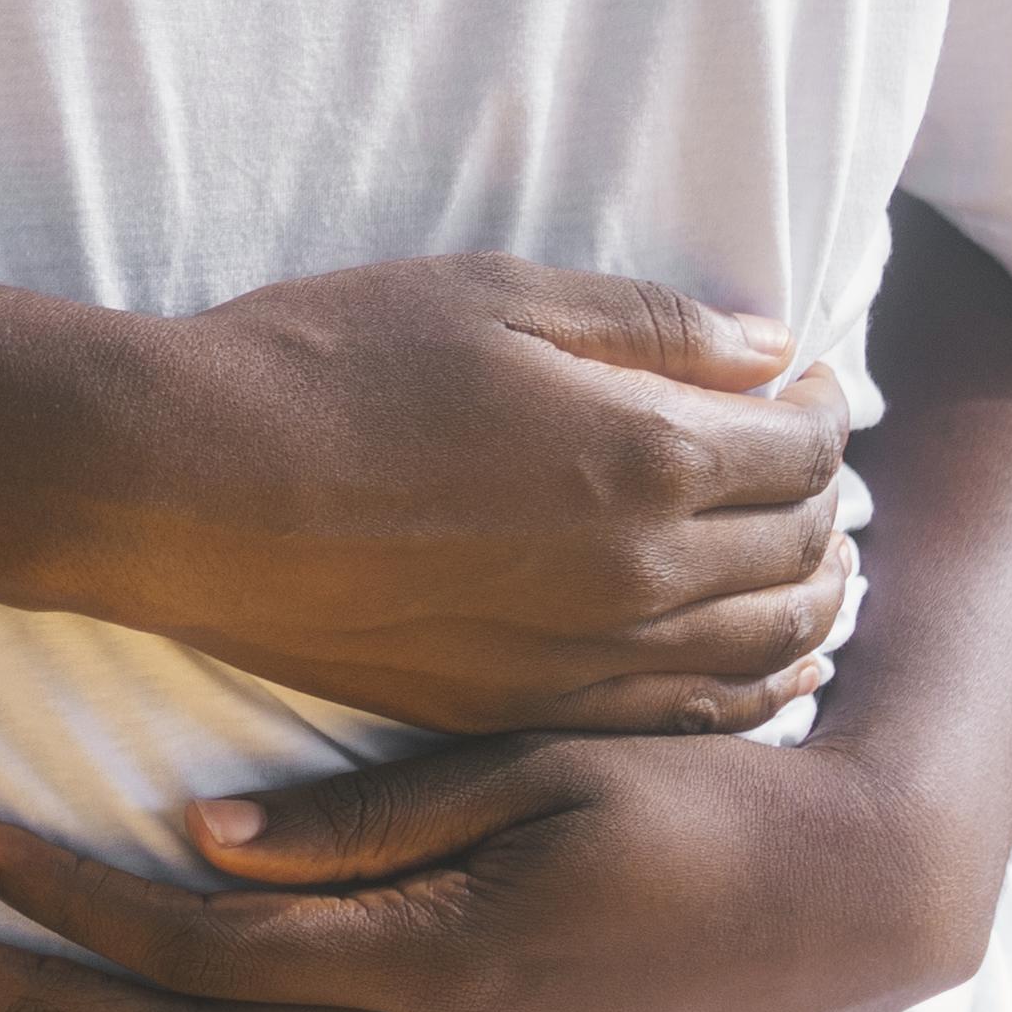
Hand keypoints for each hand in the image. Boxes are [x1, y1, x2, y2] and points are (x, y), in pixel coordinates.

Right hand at [98, 260, 852, 736]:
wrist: (185, 488)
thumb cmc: (327, 365)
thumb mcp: (494, 293)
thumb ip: (650, 325)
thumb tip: (770, 350)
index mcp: (645, 455)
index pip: (807, 446)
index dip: (823, 406)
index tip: (802, 381)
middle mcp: (639, 574)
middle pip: (801, 548)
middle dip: (825, 499)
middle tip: (807, 461)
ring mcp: (583, 657)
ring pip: (765, 649)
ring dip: (809, 600)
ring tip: (812, 562)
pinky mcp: (520, 708)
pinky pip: (685, 719)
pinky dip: (751, 692)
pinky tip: (767, 666)